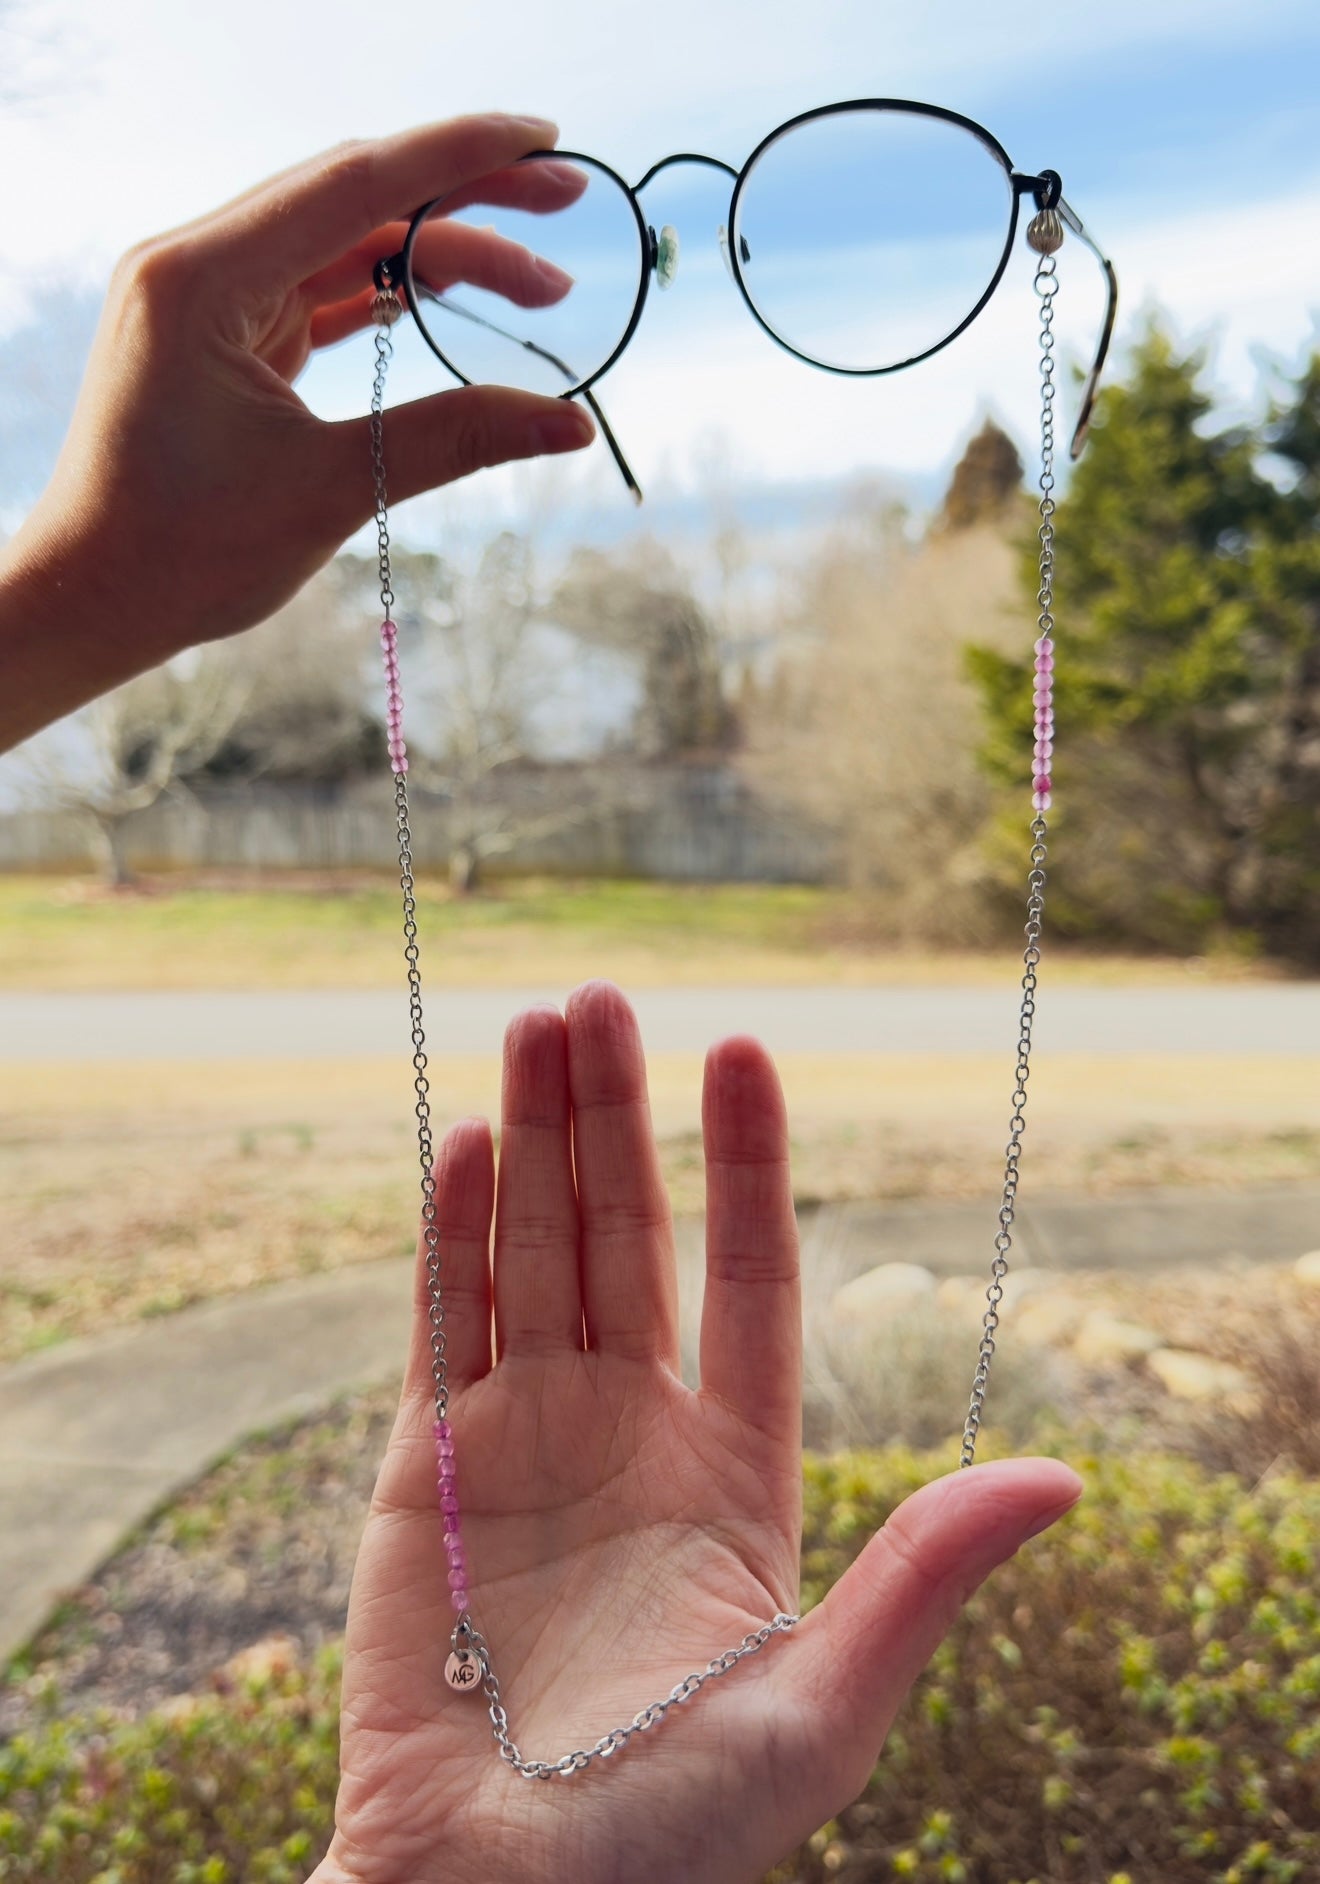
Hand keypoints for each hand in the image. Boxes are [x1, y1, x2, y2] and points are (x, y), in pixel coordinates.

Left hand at [0, 114, 595, 749]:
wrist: (95, 598)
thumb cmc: (185, 554)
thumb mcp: (332, 491)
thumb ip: (456, 439)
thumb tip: (572, 422)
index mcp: (202, 277)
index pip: (355, 182)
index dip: (462, 155)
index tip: (550, 143)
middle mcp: (197, 262)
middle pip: (358, 197)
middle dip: (469, 201)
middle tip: (568, 207)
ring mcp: (210, 294)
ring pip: (348, 244)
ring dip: (442, 258)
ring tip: (539, 287)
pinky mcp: (225, 331)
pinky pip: (324, 288)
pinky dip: (394, 294)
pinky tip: (458, 301)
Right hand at [318, 981, 1080, 1883]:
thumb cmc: (668, 1833)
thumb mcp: (821, 1706)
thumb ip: (922, 1576)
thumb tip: (1061, 1478)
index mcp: (733, 1468)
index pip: (751, 1277)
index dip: (748, 1163)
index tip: (745, 1049)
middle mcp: (629, 1427)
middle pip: (628, 1235)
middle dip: (617, 1118)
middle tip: (607, 1001)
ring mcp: (523, 1429)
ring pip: (532, 1248)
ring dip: (531, 1137)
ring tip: (539, 1024)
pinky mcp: (424, 1457)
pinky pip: (441, 1316)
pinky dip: (449, 1226)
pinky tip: (464, 1135)